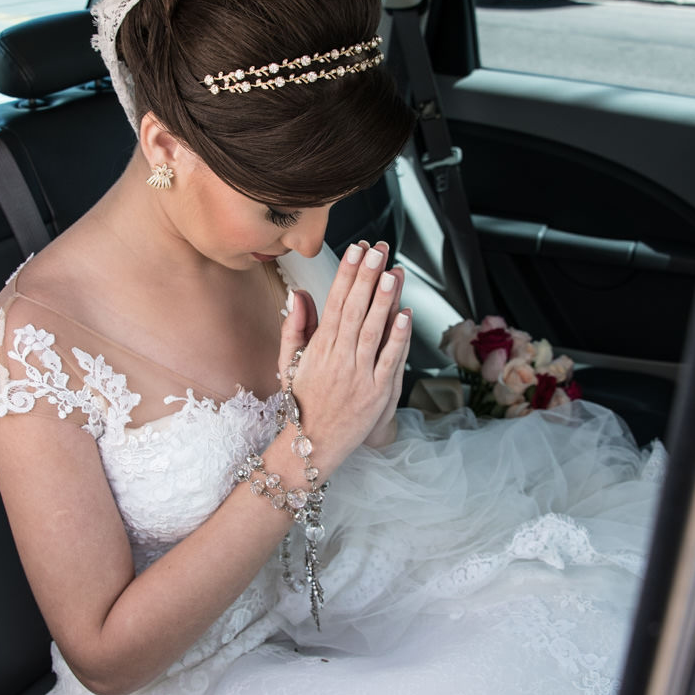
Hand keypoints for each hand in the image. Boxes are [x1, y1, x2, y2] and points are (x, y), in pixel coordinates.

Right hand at [277, 241, 410, 470]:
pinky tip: (404, 315)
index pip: (335, 302)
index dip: (346, 274)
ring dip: (382, 300)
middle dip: (366, 277)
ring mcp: (358, 375)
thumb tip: (297, 293)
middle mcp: (338, 357)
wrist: (311, 445)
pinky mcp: (376, 393)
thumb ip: (295, 326)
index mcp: (319, 347)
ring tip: (391, 273)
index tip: (355, 250)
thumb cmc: (302, 402)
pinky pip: (388, 360)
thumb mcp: (290, 362)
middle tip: (376, 250)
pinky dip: (396, 337)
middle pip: (354, 310)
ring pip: (372, 331)